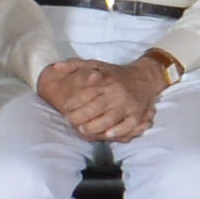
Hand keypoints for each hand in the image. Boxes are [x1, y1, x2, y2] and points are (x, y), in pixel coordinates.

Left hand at [36, 51, 162, 146]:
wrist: (144, 77)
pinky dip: (117, 131)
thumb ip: (74, 65)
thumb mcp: (95, 64)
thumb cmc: (114, 73)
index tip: (66, 107)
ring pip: (109, 119)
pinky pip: (127, 126)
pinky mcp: (136, 113)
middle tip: (71, 121)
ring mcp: (127, 104)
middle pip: (94, 109)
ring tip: (82, 129)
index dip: (73, 103)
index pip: (85, 94)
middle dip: (79, 117)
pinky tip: (107, 134)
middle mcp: (116, 92)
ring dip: (94, 127)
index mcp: (105, 80)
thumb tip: (56, 67)